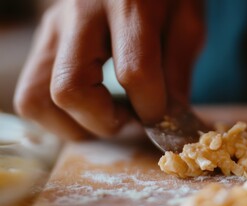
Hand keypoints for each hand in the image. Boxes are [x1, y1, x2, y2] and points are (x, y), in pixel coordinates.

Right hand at [14, 0, 203, 139]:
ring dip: (77, 125)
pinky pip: (32, 96)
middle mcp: (80, 13)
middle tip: (132, 120)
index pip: (133, 71)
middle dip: (106, 122)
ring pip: (38, 98)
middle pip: (70, 89)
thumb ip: (178, 69)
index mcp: (128, 4)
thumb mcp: (187, 22)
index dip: (151, 108)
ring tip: (109, 118)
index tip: (162, 118)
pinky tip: (92, 109)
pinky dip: (60, 118)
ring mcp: (54, 27)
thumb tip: (167, 119)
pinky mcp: (43, 40)